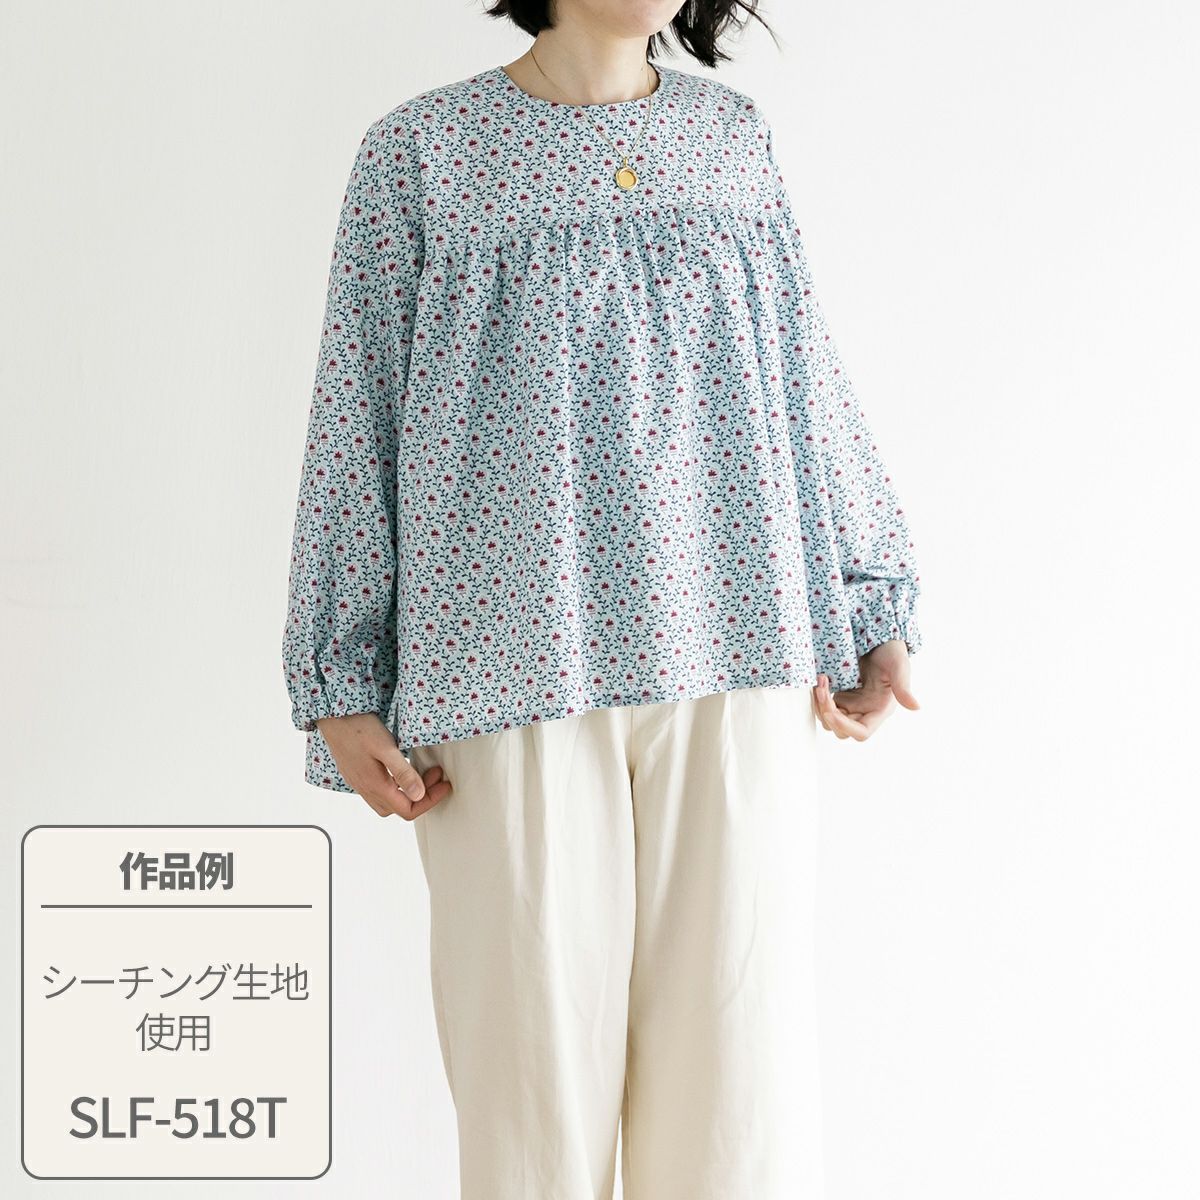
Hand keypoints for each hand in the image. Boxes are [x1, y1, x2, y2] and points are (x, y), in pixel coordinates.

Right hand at [315, 712, 452, 818]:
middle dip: (422, 797)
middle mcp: (366, 789)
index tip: (444, 785)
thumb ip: (402, 773)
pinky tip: (401, 771)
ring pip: (388, 802)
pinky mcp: (357, 774)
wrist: (332, 717)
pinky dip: (396, 786)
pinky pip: (379, 791)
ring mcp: (360, 783)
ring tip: (423, 773)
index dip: (430, 801)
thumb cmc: (358, 728)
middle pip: (399, 808)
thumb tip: (418, 795)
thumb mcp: (386, 747)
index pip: (408, 810)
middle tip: (436, 776)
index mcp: (376, 786)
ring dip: (409, 793)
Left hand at [812, 639, 919, 740]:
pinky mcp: (841, 695)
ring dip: (820, 705)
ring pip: (829, 720)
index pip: (862, 732)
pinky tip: (819, 681)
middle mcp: (865, 711)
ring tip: (821, 681)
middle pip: (841, 729)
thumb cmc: (891, 651)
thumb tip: (916, 707)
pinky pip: (824, 706)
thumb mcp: (898, 665)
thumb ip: (903, 687)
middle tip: (823, 688)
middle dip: (827, 712)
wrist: (878, 638)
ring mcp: (852, 704)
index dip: (845, 727)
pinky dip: (818, 697)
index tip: (831, 711)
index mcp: (880, 709)